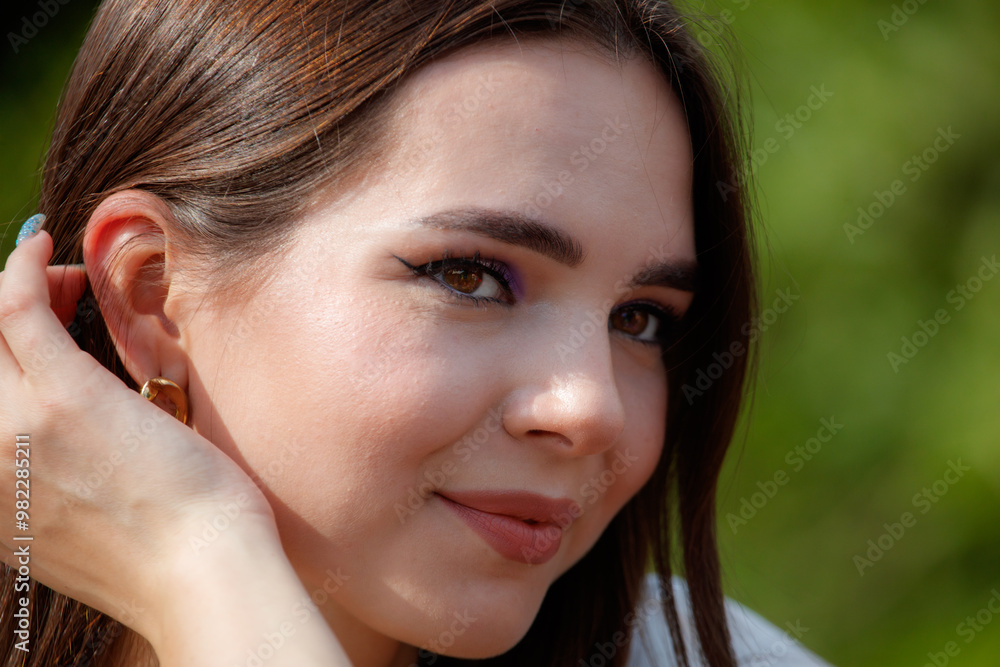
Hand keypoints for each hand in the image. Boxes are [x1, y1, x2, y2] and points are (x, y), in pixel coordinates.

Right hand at [0, 231, 351, 664]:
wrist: (199, 575)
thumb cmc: (166, 551)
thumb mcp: (79, 527)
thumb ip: (50, 485)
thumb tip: (63, 443)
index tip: (28, 327)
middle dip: (1, 310)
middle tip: (51, 296)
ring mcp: (12, 427)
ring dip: (19, 285)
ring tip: (65, 278)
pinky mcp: (64, 396)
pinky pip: (13, 304)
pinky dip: (24, 265)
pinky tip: (47, 244)